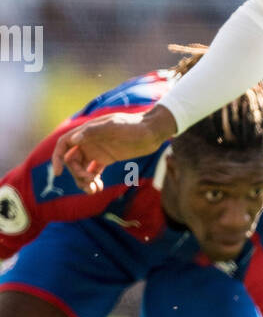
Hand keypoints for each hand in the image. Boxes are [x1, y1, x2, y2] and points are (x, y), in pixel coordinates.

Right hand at [51, 105, 176, 194]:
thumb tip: (74, 140)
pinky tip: (98, 188)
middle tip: (90, 181)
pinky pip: (93, 171)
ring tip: (93, 191)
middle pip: (72, 161)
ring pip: (82, 168)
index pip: (64, 144)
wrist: (151, 131)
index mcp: (87, 132)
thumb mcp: (113, 126)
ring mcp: (97, 151)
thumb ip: (93, 131)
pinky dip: (93, 181)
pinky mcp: (106, 159)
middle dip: (77, 173)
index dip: (57, 158)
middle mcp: (89, 142)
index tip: (59, 173)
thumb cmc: (133, 126)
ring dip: (83, 181)